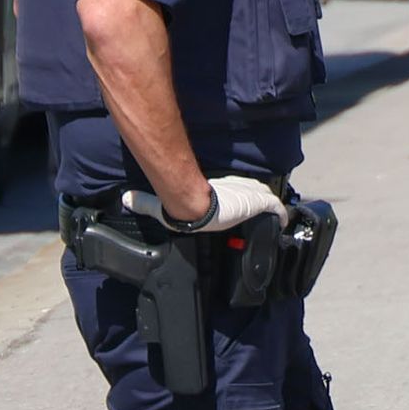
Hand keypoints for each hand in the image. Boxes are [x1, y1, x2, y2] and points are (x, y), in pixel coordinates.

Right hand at [131, 175, 282, 233]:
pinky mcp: (260, 203)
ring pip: (266, 198)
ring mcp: (250, 195)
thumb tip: (125, 199)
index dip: (241, 194)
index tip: (242, 201)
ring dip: (269, 207)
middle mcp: (237, 188)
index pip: (235, 187)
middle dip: (257, 199)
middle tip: (260, 209)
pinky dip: (280, 215)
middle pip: (254, 191)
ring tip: (274, 217)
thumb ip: (146, 203)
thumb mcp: (166, 207)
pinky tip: (284, 222)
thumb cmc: (187, 206)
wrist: (198, 208)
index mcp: (220, 188)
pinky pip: (277, 209)